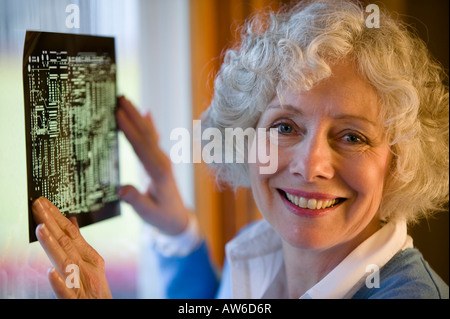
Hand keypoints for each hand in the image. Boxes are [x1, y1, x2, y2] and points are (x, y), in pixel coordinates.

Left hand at [33, 196, 111, 298]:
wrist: (105, 309)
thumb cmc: (96, 290)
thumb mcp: (92, 264)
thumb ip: (80, 244)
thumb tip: (71, 221)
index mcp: (89, 258)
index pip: (71, 233)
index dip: (57, 217)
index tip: (43, 203)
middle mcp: (86, 268)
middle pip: (67, 243)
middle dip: (51, 223)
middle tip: (38, 206)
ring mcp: (82, 285)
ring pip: (66, 263)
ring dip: (53, 246)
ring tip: (41, 229)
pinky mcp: (77, 301)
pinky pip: (68, 292)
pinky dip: (60, 283)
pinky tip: (51, 273)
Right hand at [116, 96, 189, 234]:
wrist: (177, 218)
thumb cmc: (161, 217)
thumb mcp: (147, 213)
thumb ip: (136, 200)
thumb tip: (121, 190)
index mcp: (158, 172)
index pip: (142, 148)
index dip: (129, 131)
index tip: (118, 114)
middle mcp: (162, 161)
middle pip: (146, 134)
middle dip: (132, 115)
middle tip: (118, 97)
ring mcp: (162, 159)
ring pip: (148, 133)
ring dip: (137, 116)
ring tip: (125, 99)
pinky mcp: (159, 160)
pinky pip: (152, 139)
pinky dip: (148, 124)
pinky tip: (145, 112)